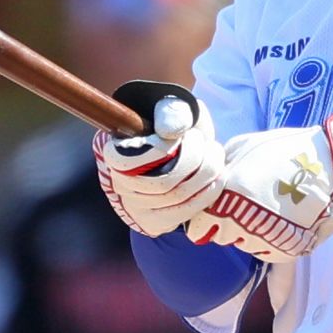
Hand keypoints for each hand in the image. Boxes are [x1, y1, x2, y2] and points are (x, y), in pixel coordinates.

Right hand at [93, 97, 225, 237]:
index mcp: (114, 154)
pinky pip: (184, 212)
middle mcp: (120, 185)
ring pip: (178, 197)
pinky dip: (207, 194)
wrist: (172, 154)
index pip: (134, 160)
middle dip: (196, 160)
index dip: (166, 148)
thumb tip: (171, 131)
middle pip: (164, 182)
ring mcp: (136, 207)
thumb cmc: (170, 129)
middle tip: (209, 144)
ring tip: (215, 155)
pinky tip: (217, 178)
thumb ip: (170, 112)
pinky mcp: (154, 221)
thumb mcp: (169, 111)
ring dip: (207, 174)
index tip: (188, 134)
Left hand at [187, 111, 332, 260]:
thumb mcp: (244, 147)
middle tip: (245, 201)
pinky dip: (266, 237)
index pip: (198, 226)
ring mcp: (264, 241)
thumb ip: (219, 166)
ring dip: (246, 230)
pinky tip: (280, 217)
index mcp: (231, 196)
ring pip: (241, 244)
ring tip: (267, 206)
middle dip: (225, 221)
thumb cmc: (287, 151)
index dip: (205, 215)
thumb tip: (206, 178)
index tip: (215, 204)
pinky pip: (263, 249)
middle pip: (218, 236)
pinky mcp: (284, 251)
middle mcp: (243, 223)